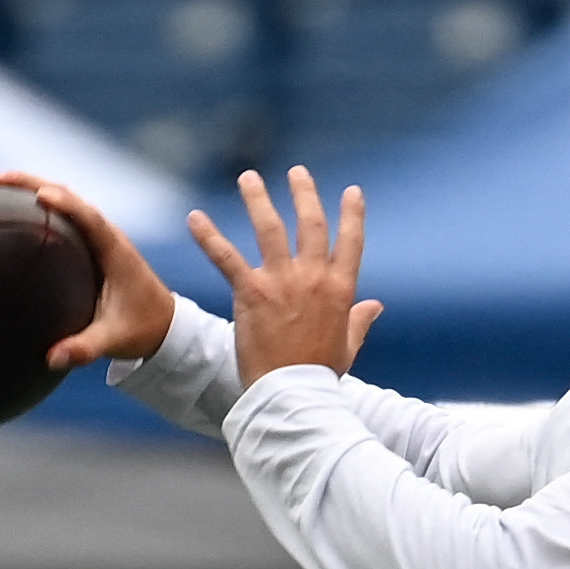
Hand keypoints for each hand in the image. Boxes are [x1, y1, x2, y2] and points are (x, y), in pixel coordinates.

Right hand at [0, 172, 184, 372]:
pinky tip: (10, 206)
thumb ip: (85, 349)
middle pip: (68, 195)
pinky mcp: (91, 242)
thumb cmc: (142, 330)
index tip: (37, 195)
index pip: (88, 217)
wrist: (165, 326)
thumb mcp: (114, 341)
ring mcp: (98, 236)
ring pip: (64, 198)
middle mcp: (107, 236)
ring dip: (30, 187)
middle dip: (30, 183)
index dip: (64, 203)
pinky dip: (38, 202)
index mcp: (115, 252)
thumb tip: (52, 358)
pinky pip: (63, 213)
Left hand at [180, 168, 383, 388]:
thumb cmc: (321, 377)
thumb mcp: (347, 347)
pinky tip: (193, 218)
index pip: (352, 242)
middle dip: (304, 194)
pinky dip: (208, 236)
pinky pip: (226, 257)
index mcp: (341, 290)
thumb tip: (376, 305)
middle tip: (297, 172)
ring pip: (270, 228)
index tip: (353, 191)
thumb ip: (360, 321)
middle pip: (311, 224)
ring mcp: (283, 283)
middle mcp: (314, 279)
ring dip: (258, 199)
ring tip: (249, 177)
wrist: (294, 396)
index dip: (353, 214)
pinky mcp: (252, 293)